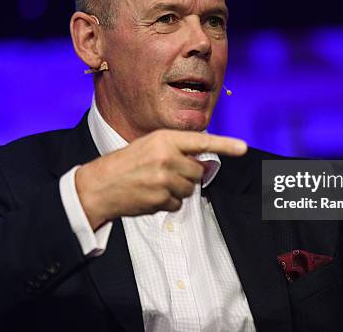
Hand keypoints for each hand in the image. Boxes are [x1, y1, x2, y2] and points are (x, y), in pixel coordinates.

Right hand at [75, 129, 247, 229]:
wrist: (99, 186)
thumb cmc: (126, 164)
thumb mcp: (150, 147)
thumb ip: (178, 152)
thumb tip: (205, 165)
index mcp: (164, 139)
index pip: (201, 141)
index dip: (225, 145)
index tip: (243, 147)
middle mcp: (166, 157)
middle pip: (197, 171)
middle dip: (188, 175)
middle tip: (167, 174)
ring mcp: (163, 179)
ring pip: (190, 189)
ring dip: (178, 190)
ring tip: (155, 184)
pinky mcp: (159, 199)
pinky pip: (178, 204)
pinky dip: (168, 203)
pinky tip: (151, 196)